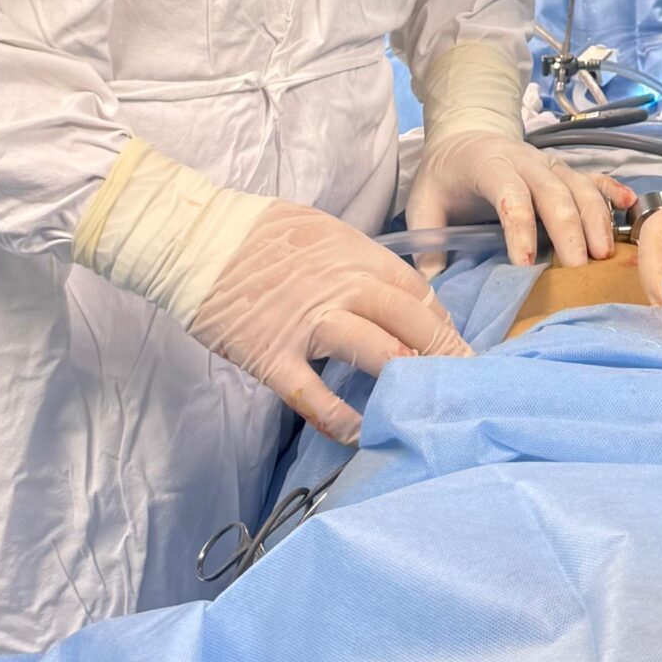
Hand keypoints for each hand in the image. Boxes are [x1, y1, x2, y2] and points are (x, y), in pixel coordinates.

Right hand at [190, 201, 468, 446]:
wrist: (196, 240)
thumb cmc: (256, 232)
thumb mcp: (319, 228)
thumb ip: (353, 258)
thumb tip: (384, 287)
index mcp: (352, 252)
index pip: (413, 289)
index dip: (438, 319)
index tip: (450, 342)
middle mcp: (340, 285)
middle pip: (408, 319)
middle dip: (442, 351)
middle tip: (465, 380)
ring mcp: (308, 322)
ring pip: (374, 350)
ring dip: (405, 377)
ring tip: (428, 404)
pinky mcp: (274, 355)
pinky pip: (315, 394)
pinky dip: (340, 417)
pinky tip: (360, 433)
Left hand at [405, 130, 632, 274]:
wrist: (464, 136)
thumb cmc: (444, 176)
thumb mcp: (423, 204)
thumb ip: (428, 244)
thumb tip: (437, 289)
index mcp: (488, 164)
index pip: (509, 193)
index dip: (519, 228)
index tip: (525, 266)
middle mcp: (525, 160)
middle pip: (553, 189)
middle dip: (568, 228)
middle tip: (578, 268)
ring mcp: (548, 163)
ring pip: (578, 185)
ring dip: (594, 217)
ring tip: (604, 255)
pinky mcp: (563, 169)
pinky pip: (593, 177)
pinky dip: (612, 190)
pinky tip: (630, 206)